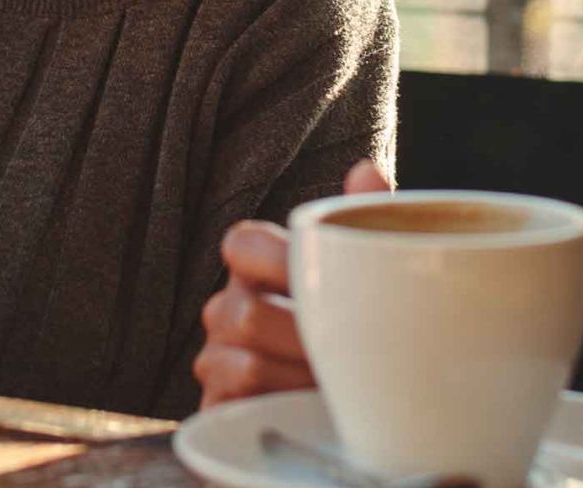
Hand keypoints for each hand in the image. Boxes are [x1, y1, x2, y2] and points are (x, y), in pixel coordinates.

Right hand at [194, 159, 392, 406]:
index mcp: (258, 267)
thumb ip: (363, 224)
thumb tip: (366, 170)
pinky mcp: (217, 404)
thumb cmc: (355, 333)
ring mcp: (217, 357)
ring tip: (340, 383)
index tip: (322, 283)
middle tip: (353, 350)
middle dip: (304, 336)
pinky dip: (279, 403)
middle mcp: (229, 307)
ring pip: (244, 360)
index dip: (277, 261)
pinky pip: (234, 400)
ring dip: (298, 375)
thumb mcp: (365, 278)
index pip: (242, 243)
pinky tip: (310, 407)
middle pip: (243, 311)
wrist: (350, 412)